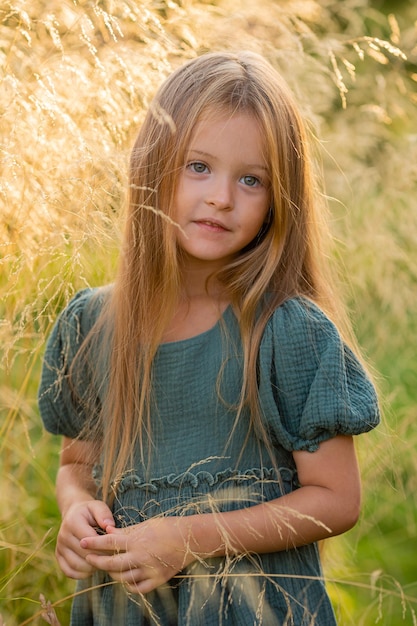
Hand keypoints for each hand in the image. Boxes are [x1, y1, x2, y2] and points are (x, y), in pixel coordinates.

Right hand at [56, 499, 114, 578]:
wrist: (74, 513)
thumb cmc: (90, 511)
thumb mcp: (97, 506)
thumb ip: (104, 514)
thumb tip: (110, 527)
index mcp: (72, 522)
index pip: (90, 541)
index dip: (104, 546)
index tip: (115, 547)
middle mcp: (63, 536)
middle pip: (85, 554)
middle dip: (101, 557)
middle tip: (112, 558)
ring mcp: (59, 547)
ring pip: (78, 566)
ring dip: (93, 567)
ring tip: (103, 562)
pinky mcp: (58, 556)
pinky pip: (70, 572)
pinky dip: (82, 574)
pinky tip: (92, 567)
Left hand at [80, 516, 195, 593]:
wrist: (190, 538)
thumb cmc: (167, 527)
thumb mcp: (145, 525)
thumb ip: (125, 532)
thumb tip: (108, 531)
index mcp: (137, 540)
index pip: (109, 543)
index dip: (94, 543)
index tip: (82, 543)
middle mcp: (141, 557)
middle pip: (112, 564)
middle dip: (97, 561)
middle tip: (89, 558)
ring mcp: (149, 570)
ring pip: (122, 578)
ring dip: (112, 573)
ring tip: (108, 567)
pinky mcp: (158, 580)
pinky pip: (137, 588)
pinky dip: (129, 584)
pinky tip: (125, 578)